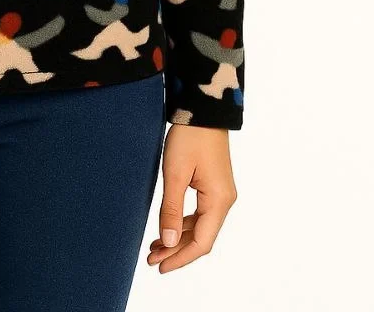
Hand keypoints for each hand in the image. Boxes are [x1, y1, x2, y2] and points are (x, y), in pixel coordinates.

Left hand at [147, 125, 237, 271]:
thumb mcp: (175, 174)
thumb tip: (168, 243)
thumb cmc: (190, 137)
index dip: (180, 258)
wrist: (202, 109)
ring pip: (199, 226)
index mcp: (219, 201)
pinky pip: (199, 213)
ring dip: (178, 238)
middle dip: (176, 250)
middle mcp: (224, 201)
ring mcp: (220, 193)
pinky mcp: (213, 185)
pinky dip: (182, 223)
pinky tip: (166, 228)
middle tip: (151, 259)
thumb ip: (171, 210)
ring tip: (154, 247)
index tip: (160, 267)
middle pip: (201, 237)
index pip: (201, 243)